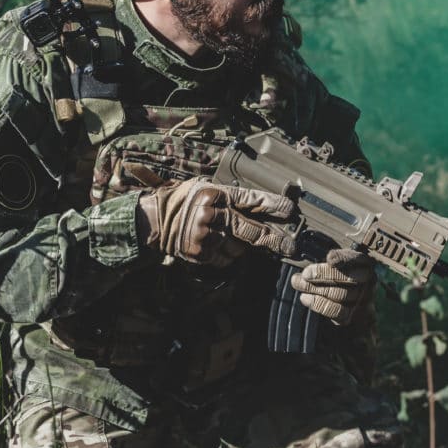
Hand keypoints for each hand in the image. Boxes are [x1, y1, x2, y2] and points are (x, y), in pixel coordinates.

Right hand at [137, 178, 295, 266]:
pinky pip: (225, 259)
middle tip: (292, 247)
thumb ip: (231, 197)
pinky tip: (215, 245)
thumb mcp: (207, 188)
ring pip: (240, 248)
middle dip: (274, 240)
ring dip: (241, 246)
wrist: (156, 218)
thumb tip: (263, 209)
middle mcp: (212, 214)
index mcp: (216, 194)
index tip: (291, 212)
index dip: (273, 206)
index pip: (251, 200)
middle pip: (252, 231)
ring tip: (225, 235)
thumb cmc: (186, 200)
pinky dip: (226, 255)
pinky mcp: (200, 253)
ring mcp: (205, 236)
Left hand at [290, 248, 375, 324]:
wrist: (341, 297)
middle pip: (348, 277)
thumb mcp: (327, 258)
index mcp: (363, 261)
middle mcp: (368, 280)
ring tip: (298, 284)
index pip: (357, 258)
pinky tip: (305, 298)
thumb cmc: (331, 271)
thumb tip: (292, 248)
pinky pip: (337, 311)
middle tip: (304, 274)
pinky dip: (319, 304)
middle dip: (323, 275)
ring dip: (315, 289)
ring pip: (340, 294)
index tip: (329, 258)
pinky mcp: (353, 314)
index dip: (344, 258)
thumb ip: (314, 251)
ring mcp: (363, 298)